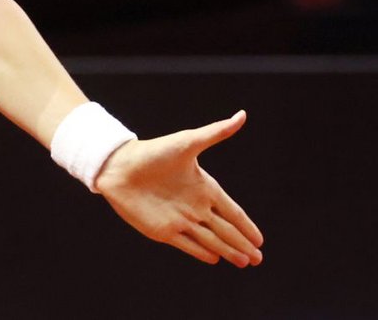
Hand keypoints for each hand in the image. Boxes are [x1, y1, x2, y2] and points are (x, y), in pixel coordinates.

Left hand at [96, 110, 264, 267]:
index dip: (246, 225)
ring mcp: (179, 219)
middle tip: (258, 259)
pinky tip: (215, 259)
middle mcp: (194, 206)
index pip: (232, 211)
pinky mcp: (163, 230)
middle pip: (225, 230)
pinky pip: (187, 244)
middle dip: (242, 244)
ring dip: (228, 251)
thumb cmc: (153, 152)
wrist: (117, 165)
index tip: (260, 240)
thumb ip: (216, 132)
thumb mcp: (188, 142)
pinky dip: (201, 252)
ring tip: (244, 263)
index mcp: (204, 187)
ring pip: (210, 240)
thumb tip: (242, 114)